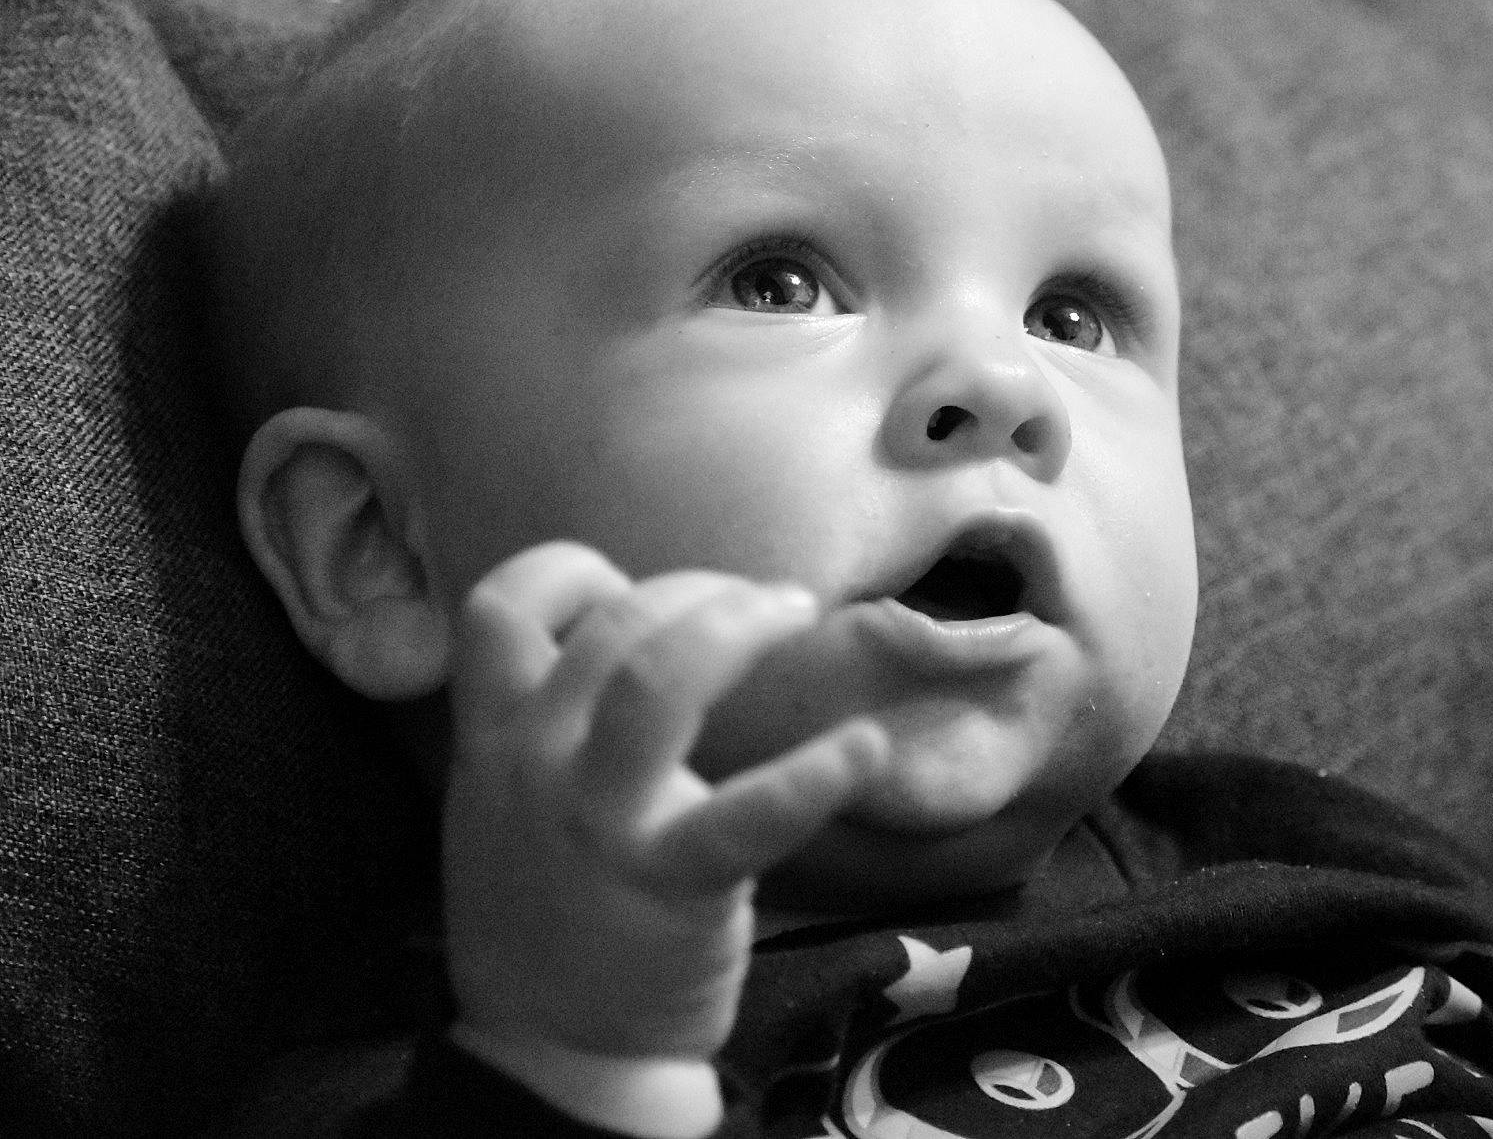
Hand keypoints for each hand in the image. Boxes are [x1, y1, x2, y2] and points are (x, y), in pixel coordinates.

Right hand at [440, 542, 886, 1064]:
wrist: (554, 1052)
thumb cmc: (552, 908)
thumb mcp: (508, 801)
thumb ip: (551, 719)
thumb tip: (642, 625)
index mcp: (494, 742)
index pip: (495, 607)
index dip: (568, 572)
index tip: (629, 590)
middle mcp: (534, 768)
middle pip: (614, 624)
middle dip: (700, 588)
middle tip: (762, 603)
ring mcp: (601, 824)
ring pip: (658, 678)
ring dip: (738, 623)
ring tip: (795, 611)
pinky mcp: (674, 882)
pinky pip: (748, 812)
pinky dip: (815, 773)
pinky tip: (865, 747)